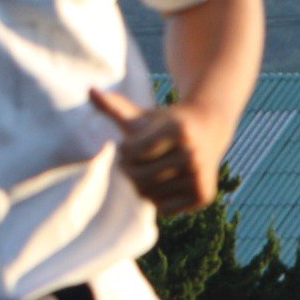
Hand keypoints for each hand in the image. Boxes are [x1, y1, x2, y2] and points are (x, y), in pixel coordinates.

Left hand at [89, 83, 228, 214]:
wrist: (209, 130)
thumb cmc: (168, 123)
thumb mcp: (144, 115)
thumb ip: (116, 107)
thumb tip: (90, 90)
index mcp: (178, 130)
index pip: (132, 152)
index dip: (125, 150)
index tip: (131, 144)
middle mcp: (193, 154)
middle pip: (139, 176)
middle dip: (130, 170)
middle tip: (136, 162)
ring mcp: (200, 176)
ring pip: (149, 194)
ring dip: (141, 186)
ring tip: (148, 172)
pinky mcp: (204, 196)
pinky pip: (163, 208)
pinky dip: (157, 200)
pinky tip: (163, 184)